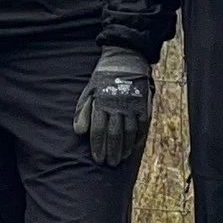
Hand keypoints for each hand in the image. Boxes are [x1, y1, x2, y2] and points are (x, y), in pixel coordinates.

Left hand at [75, 46, 154, 165]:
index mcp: (101, 104)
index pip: (98, 130)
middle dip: (111, 151)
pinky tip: (134, 147)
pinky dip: (138, 137)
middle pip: (114, 134)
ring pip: (129, 132)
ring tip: (121, 158)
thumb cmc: (103, 78)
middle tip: (110, 163)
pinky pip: (142, 125)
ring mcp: (132, 106)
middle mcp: (117, 107)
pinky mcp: (143, 104)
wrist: (125, 59)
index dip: (98, 146)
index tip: (97, 158)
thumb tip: (79, 132)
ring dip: (125, 148)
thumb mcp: (89, 91)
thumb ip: (83, 111)